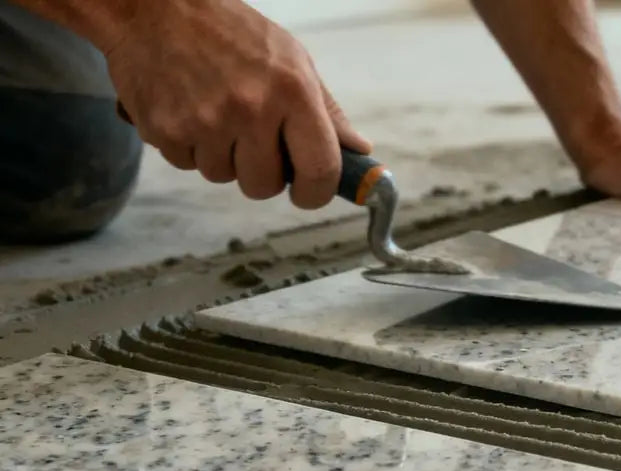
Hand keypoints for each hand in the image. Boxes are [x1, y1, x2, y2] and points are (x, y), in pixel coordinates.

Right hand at [100, 0, 370, 208]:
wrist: (153, 7)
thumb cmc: (230, 31)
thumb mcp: (292, 59)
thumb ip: (327, 110)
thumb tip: (359, 150)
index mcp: (292, 91)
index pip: (320, 169)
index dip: (317, 192)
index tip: (308, 193)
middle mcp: (250, 109)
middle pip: (265, 185)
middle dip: (262, 172)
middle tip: (252, 140)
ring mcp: (205, 121)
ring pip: (223, 177)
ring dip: (222, 157)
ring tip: (215, 113)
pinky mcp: (165, 129)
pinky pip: (187, 165)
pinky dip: (189, 146)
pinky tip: (188, 110)